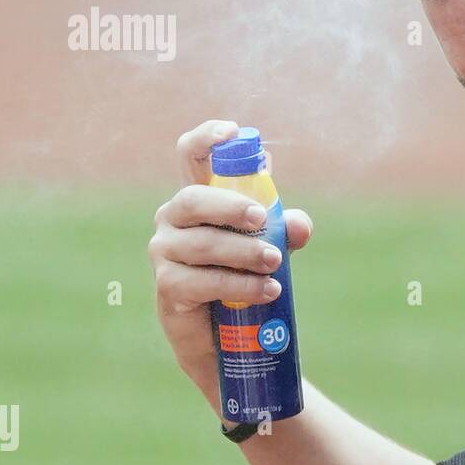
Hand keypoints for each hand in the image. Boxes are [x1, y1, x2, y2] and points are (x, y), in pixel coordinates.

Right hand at [148, 120, 312, 408]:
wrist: (225, 333)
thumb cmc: (245, 273)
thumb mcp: (271, 246)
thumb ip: (286, 230)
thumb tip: (299, 226)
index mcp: (198, 198)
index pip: (190, 156)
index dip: (207, 139)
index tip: (233, 132)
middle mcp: (173, 218)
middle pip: (194, 200)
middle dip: (231, 207)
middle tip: (263, 222)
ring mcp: (164, 252)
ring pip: (203, 244)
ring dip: (244, 253)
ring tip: (275, 265)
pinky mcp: (168, 287)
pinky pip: (202, 281)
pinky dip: (239, 284)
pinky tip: (266, 290)